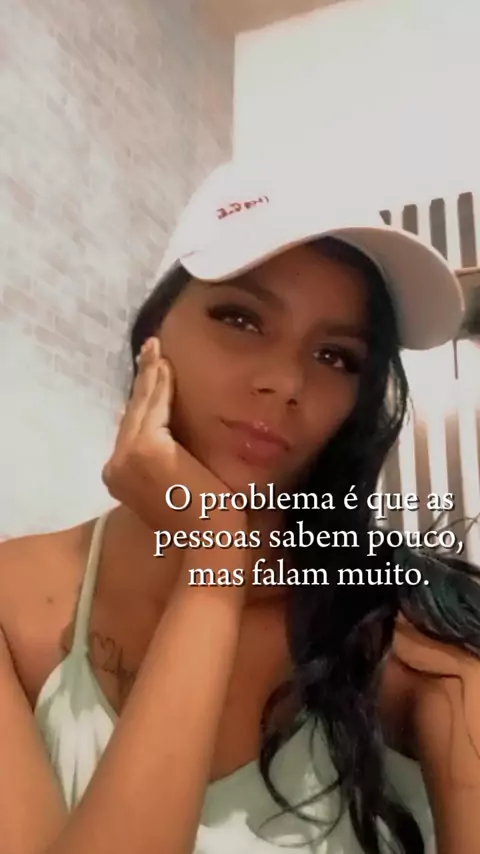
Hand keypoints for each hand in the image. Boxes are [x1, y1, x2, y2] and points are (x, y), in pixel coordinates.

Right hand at [102, 337, 246, 535]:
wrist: (211, 536)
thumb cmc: (202, 519)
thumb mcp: (175, 484)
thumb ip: (163, 461)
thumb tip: (164, 433)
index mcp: (118, 478)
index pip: (129, 429)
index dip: (138, 400)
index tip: (148, 376)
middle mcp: (114, 467)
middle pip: (132, 413)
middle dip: (142, 380)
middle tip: (150, 350)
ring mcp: (126, 457)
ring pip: (141, 406)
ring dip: (150, 374)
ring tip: (156, 349)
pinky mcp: (145, 448)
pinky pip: (155, 407)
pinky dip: (161, 383)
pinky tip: (166, 365)